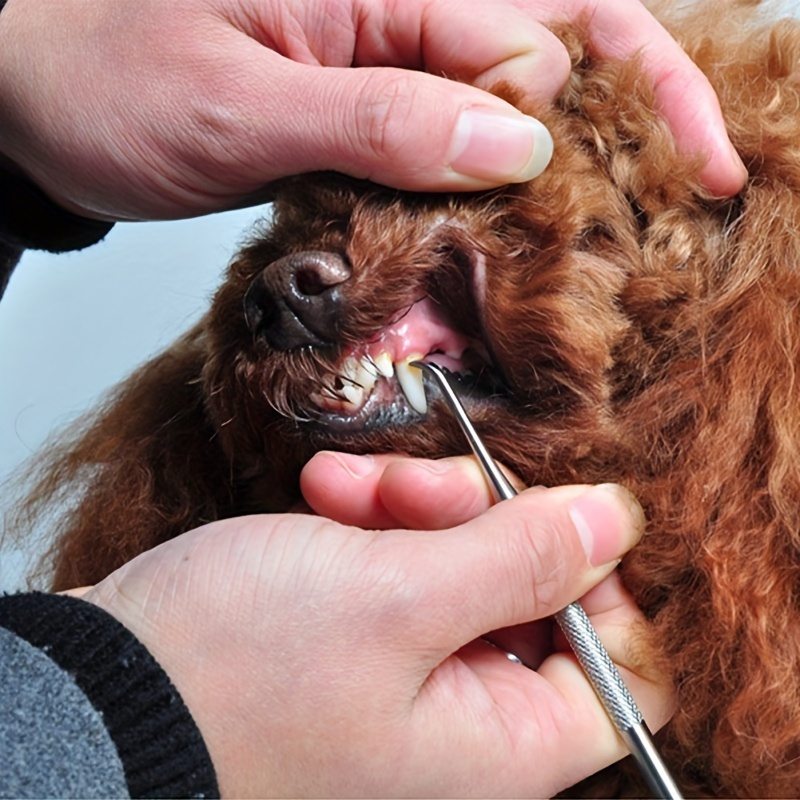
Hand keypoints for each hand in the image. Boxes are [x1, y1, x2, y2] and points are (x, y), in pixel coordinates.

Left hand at [0, 0, 743, 222]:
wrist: (41, 93)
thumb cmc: (108, 80)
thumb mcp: (243, 112)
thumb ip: (381, 123)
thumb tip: (518, 138)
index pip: (540, 36)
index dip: (609, 116)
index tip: (678, 183)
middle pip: (564, 36)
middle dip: (638, 113)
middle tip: (702, 186)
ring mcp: (388, 47)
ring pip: (522, 82)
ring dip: (585, 146)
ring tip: (643, 207)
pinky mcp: (369, 95)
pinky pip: (463, 121)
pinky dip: (511, 169)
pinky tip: (534, 210)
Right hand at [78, 451, 671, 797]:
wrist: (103, 695)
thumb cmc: (235, 673)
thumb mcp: (399, 599)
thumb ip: (524, 558)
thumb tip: (615, 519)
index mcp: (502, 744)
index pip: (623, 666)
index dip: (598, 581)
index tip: (541, 517)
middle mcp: (464, 718)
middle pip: (538, 593)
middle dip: (481, 518)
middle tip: (417, 490)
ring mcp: (408, 671)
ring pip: (464, 559)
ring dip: (416, 505)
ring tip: (350, 489)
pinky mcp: (358, 630)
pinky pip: (402, 560)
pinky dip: (374, 517)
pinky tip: (326, 496)